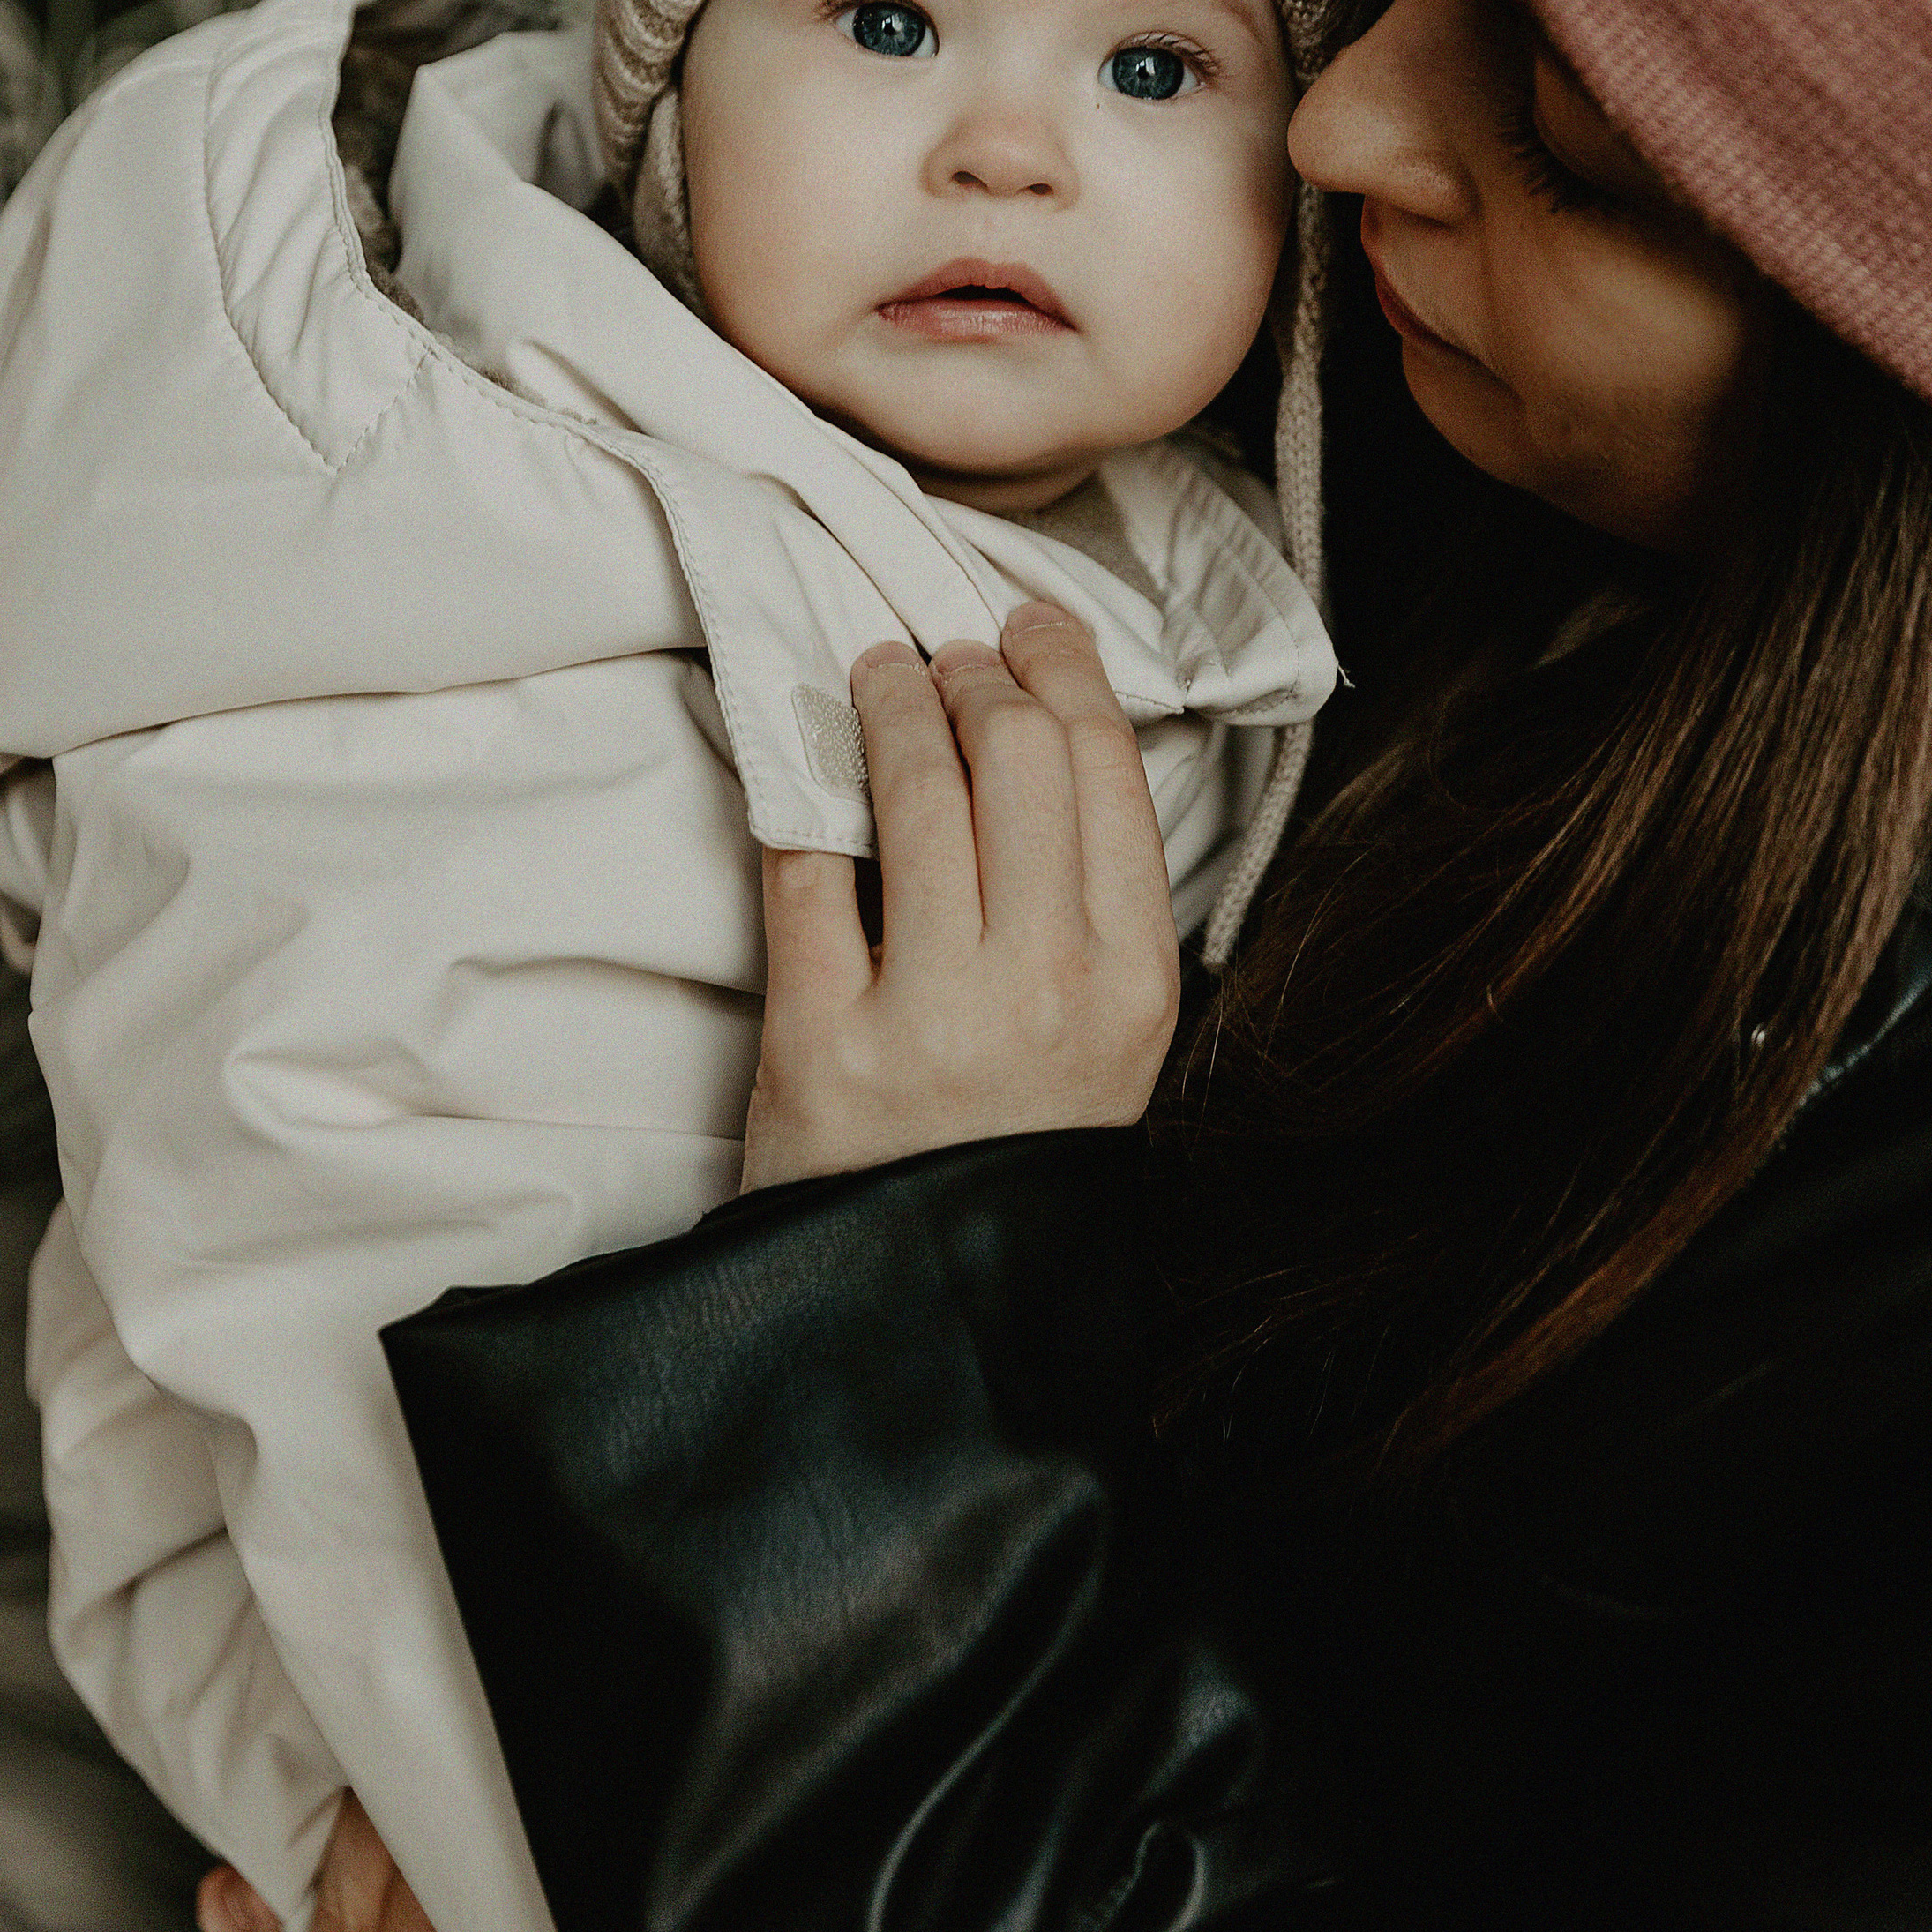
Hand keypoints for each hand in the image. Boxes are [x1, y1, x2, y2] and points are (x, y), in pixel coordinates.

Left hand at [741, 601, 1180, 1192]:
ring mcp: (931, 1018)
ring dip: (888, 704)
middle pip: (1017, 754)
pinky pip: (807, 868)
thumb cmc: (1008, 1150)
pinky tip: (801, 764)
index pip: (1105, 769)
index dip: (1061, 670)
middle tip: (942, 660)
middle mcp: (1045, 990)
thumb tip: (1050, 736)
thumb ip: (1093, 906)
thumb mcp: (1105, 1037)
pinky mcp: (821, 1042)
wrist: (922, 1297)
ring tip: (875, 679)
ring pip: (917, 789)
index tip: (1027, 633)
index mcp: (1131, 983)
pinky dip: (799, 795)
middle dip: (974, 675)